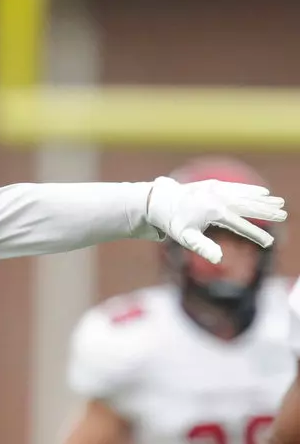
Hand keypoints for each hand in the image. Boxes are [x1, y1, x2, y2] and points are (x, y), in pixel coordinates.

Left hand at [146, 176, 285, 263]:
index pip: (241, 226)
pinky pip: (236, 187)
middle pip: (248, 207)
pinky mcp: (213, 184)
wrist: (160, 201)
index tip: (268, 242)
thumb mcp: (185, 238)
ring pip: (245, 196)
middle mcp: (218, 198)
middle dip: (267, 212)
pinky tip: (263, 193)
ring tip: (280, 203)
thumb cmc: (173, 223)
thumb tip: (218, 259)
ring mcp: (217, 189)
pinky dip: (250, 190)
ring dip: (263, 200)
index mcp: (214, 213)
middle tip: (284, 216)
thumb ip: (203, 247)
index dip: (255, 235)